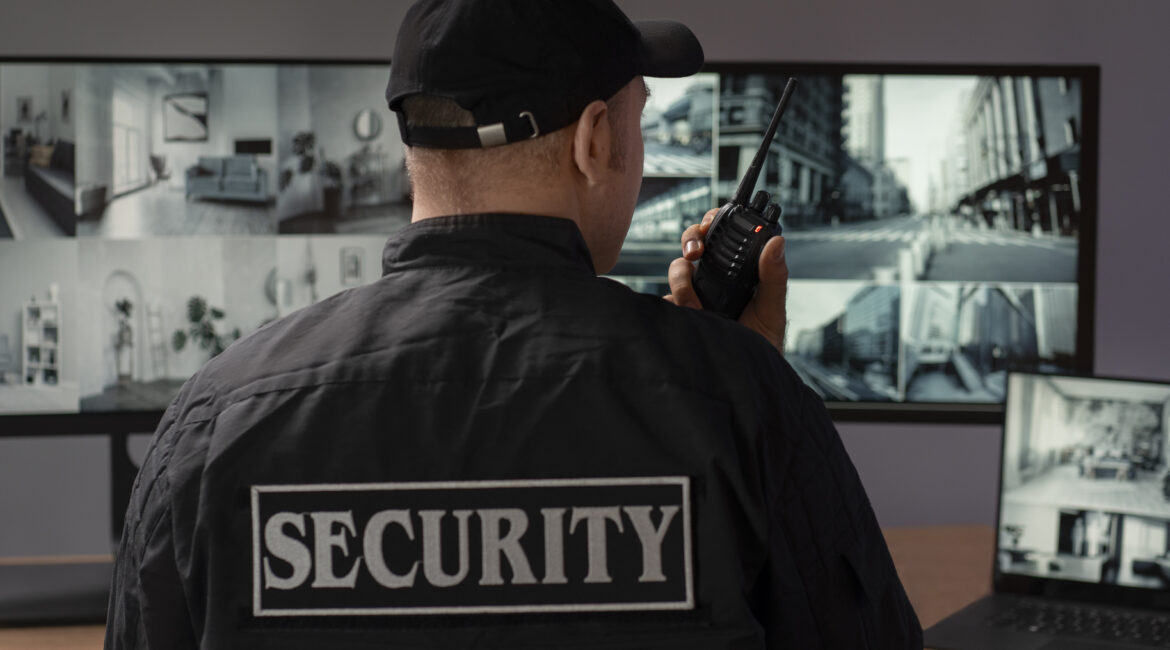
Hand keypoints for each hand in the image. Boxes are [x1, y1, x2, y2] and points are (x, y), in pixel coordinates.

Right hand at [664, 208, 788, 353]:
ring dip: (683, 284)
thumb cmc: (762, 341)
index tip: (710, 226)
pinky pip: (664, 300)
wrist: (743, 373)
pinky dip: (672, 306)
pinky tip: (687, 317)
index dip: (712, 223)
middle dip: (691, 241)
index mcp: (736, 270)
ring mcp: (693, 295)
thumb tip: (777, 242)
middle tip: (694, 253)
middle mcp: (713, 278)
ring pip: (677, 270)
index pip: (722, 235)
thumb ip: (774, 275)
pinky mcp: (679, 313)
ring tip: (697, 307)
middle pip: (694, 244)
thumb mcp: (772, 307)